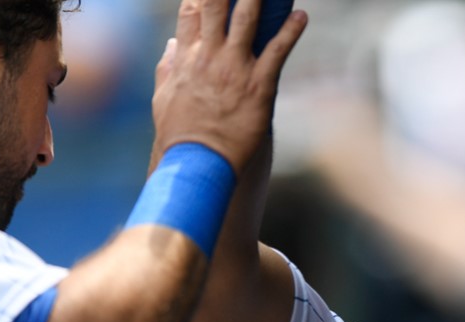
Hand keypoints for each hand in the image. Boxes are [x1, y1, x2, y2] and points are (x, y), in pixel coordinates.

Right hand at [150, 0, 306, 171]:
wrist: (198, 162)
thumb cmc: (180, 134)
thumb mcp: (163, 98)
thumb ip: (168, 67)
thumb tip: (172, 45)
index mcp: (186, 58)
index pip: (191, 12)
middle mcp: (209, 56)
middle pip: (217, 6)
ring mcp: (234, 69)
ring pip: (246, 21)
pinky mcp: (259, 86)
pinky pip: (277, 52)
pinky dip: (291, 32)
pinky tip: (301, 16)